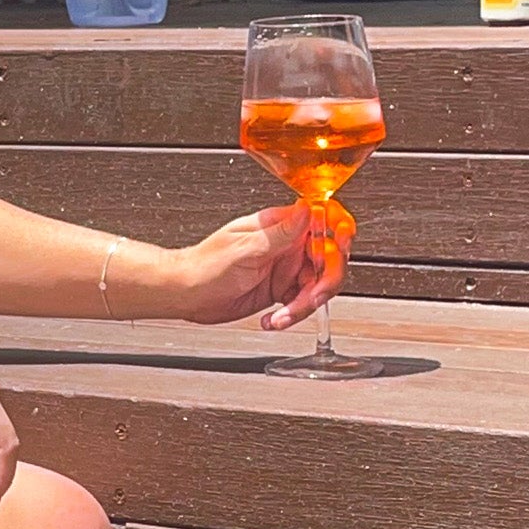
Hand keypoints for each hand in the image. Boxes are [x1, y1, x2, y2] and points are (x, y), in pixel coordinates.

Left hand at [171, 201, 356, 329]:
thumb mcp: (245, 248)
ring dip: (304, 305)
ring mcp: (284, 268)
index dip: (338, 229)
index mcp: (279, 225)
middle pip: (328, 258)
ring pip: (317, 284)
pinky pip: (300, 302)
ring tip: (283, 316)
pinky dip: (292, 316)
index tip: (343, 243)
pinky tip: (274, 320)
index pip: (321, 218)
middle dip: (325, 280)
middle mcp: (286, 245)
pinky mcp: (279, 289)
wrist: (185, 293)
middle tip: (311, 297)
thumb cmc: (204, 266)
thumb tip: (307, 209)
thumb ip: (281, 233)